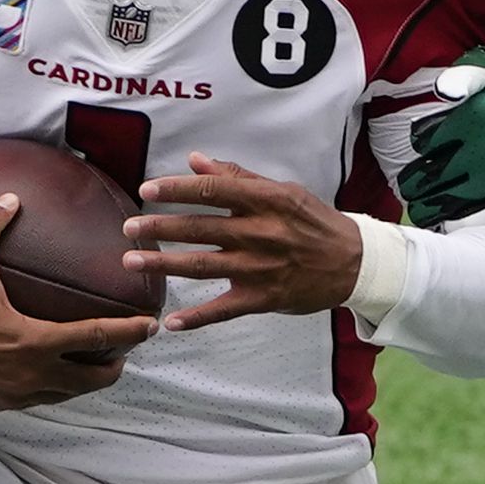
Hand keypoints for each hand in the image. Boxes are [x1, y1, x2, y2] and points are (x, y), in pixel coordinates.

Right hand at [0, 194, 153, 410]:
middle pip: (92, 379)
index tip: (150, 326)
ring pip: (67, 394)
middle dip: (114, 367)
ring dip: (86, 383)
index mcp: (33, 341)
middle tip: (125, 353)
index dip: (128, 331)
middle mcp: (31, 374)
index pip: (96, 337)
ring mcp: (16, 394)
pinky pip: (39, 400)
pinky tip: (52, 377)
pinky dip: (54, 390)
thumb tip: (9, 197)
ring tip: (95, 366)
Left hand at [123, 155, 363, 330]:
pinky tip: (171, 322)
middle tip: (128, 227)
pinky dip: (198, 318)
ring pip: (203, 266)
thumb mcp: (284, 192)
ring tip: (132, 262)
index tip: (148, 190)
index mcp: (267, 202)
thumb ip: (238, 178)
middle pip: (200, 229)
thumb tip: (195, 161)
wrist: (355, 264)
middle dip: (160, 228)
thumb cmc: (315, 223)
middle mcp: (262, 234)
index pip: (213, 191)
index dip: (177, 190)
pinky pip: (225, 310)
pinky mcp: (264, 299)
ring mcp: (261, 269)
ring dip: (164, 265)